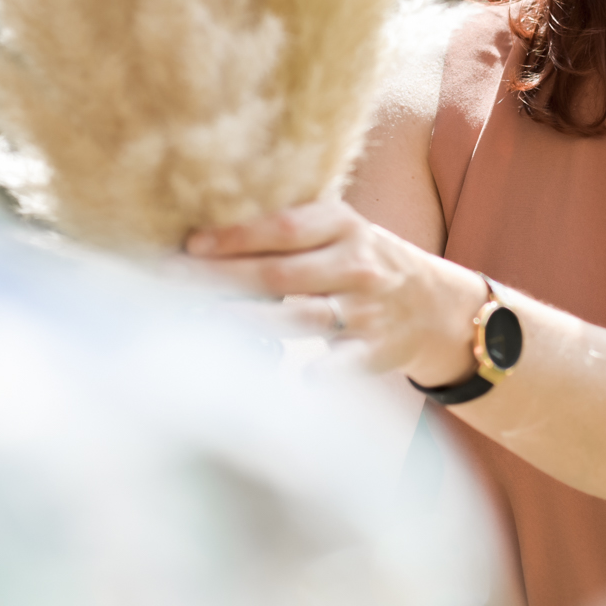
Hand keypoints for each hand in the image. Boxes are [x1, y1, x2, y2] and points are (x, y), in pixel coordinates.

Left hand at [186, 200, 488, 385]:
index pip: (282, 227)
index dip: (235, 235)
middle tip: (170, 280)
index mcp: (342, 224)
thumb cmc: (363, 261)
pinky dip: (327, 371)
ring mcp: (365, 308)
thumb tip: (207, 232)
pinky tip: (302, 381)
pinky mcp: (373, 349)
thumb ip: (288, 228)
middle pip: (280, 271)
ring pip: (302, 314)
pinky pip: (346, 360)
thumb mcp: (338, 229)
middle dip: (221, 276)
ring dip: (250, 318)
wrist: (435, 304)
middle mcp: (354, 263)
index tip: (190, 244)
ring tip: (204, 320)